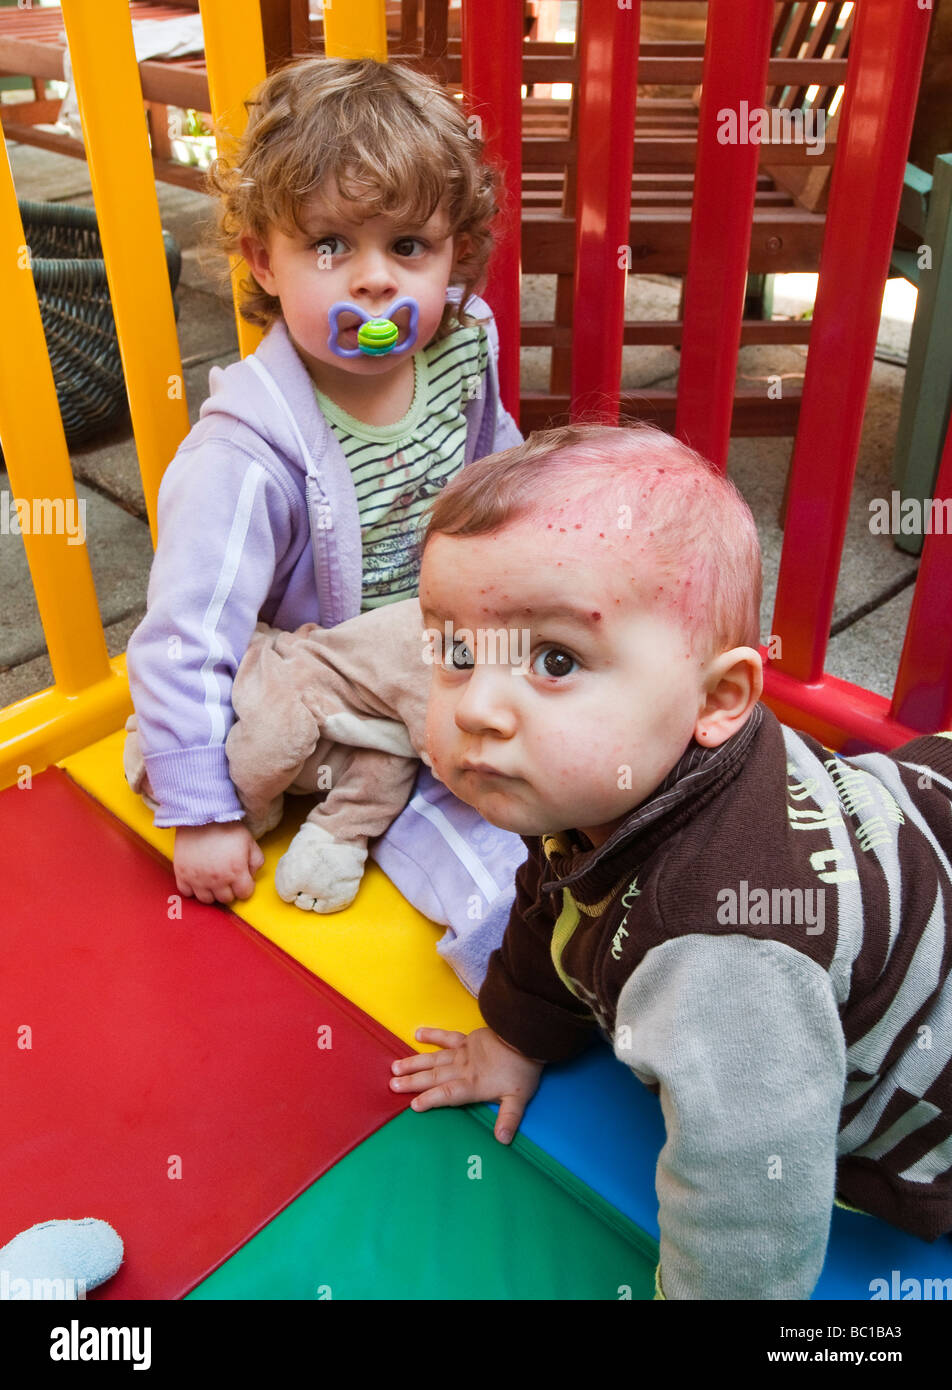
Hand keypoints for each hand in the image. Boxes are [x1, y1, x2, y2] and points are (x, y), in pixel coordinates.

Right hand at [173, 822, 264, 904]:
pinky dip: (193, 889)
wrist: (200, 815)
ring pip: (207, 900)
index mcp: (236, 872)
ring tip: (213, 880)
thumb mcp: (249, 841)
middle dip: (229, 890)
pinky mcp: (182, 874)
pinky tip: (198, 878)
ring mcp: (198, 879)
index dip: (245, 887)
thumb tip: (251, 875)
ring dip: (212, 892)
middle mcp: (217, 880)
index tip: (242, 879)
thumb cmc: (227, 827)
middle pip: (226, 899)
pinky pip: (187, 893)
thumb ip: (256, 861)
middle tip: (227, 878)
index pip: (244, 894)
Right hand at [390, 1026, 543, 1143]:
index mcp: (473, 1085)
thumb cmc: (522, 1070)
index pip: (447, 1094)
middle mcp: (462, 1068)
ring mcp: (463, 1052)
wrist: (525, 1036)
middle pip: (434, 1076)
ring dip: (414, 1063)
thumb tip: (502, 1140)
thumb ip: (508, 1119)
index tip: (413, 1105)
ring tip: (395, 1067)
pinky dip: (432, 1034)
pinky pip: (446, 1036)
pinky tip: (417, 1033)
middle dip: (412, 1082)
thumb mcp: (518, 1098)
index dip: (430, 1100)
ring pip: (434, 1058)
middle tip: (392, 1085)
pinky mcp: (467, 1039)